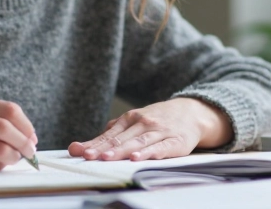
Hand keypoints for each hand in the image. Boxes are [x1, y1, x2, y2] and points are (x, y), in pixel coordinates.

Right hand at [0, 96, 37, 172]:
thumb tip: (30, 137)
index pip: (9, 110)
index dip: (26, 125)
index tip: (32, 136)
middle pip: (5, 128)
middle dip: (24, 142)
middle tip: (31, 150)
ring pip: (0, 150)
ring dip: (14, 156)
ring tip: (15, 158)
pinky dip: (1, 165)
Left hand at [68, 98, 231, 161]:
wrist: (190, 112)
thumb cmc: (156, 120)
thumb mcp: (132, 122)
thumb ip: (108, 135)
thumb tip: (79, 146)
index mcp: (131, 118)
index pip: (109, 135)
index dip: (95, 144)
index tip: (80, 152)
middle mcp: (144, 123)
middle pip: (121, 139)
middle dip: (104, 149)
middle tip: (89, 157)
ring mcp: (159, 131)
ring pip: (138, 142)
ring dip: (122, 150)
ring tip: (108, 158)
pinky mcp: (175, 142)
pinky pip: (161, 147)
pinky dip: (149, 152)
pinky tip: (139, 158)